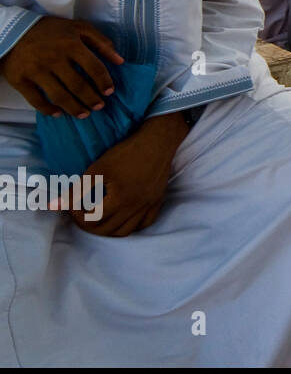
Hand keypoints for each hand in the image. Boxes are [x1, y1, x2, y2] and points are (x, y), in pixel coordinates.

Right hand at [1, 17, 123, 117]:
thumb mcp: (79, 28)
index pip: (94, 68)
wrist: (13, 30)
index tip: (110, 92)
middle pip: (78, 85)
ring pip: (59, 96)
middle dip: (91, 99)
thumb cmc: (51, 30)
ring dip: (74, 108)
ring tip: (84, 114)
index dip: (104, 82)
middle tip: (99, 107)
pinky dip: (48, 109)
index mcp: (71, 45)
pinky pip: (36, 100)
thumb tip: (120, 61)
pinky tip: (58, 114)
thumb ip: (101, 42)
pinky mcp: (20, 79)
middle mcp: (54, 58)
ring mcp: (36, 70)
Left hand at [70, 112, 186, 236]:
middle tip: (82, 213)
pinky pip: (145, 224)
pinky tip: (123, 218)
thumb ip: (75, 192)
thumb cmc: (125, 153)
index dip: (77, 215)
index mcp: (120, 200)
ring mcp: (148, 206)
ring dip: (109, 230)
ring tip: (99, 219)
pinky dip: (132, 226)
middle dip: (89, 225)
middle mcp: (135, 208)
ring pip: (126, 231)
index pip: (92, 220)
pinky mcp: (157, 202)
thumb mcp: (96, 170)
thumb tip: (52, 206)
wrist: (156, 142)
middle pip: (107, 230)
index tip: (73, 205)